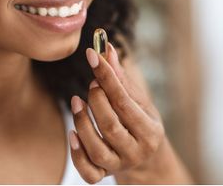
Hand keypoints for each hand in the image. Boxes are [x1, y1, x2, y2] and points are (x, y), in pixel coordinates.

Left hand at [69, 43, 191, 183]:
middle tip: (91, 84)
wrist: (146, 160)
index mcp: (150, 131)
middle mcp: (136, 151)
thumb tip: (105, 48)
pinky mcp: (104, 175)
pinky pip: (88, 173)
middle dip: (96, 100)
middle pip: (110, 125)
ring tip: (77, 101)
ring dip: (82, 122)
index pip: (124, 102)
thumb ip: (121, 78)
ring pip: (96, 149)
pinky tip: (72, 134)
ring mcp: (120, 166)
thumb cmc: (140, 123)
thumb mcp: (138, 102)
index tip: (92, 55)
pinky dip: (77, 155)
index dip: (107, 77)